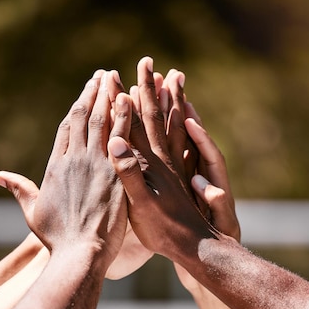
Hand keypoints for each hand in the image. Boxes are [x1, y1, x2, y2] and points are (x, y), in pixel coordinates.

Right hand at [0, 71, 126, 270]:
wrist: (80, 254)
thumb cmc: (58, 239)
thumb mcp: (33, 213)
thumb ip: (20, 189)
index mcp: (55, 167)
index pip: (66, 129)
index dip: (75, 109)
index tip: (83, 95)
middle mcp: (74, 160)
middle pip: (83, 118)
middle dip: (92, 94)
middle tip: (100, 76)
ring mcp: (95, 165)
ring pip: (101, 121)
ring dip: (107, 96)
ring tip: (114, 78)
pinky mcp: (115, 173)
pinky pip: (121, 137)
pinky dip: (125, 116)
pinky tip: (130, 99)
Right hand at [108, 57, 216, 266]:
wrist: (193, 246)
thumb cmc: (164, 231)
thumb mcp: (140, 206)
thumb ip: (128, 174)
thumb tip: (116, 142)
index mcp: (149, 164)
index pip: (134, 124)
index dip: (124, 99)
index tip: (115, 75)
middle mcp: (163, 160)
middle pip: (156, 117)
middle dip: (149, 89)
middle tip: (147, 62)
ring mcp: (173, 167)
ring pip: (171, 126)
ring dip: (169, 101)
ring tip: (171, 79)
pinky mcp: (180, 177)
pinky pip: (180, 144)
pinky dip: (178, 126)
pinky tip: (182, 117)